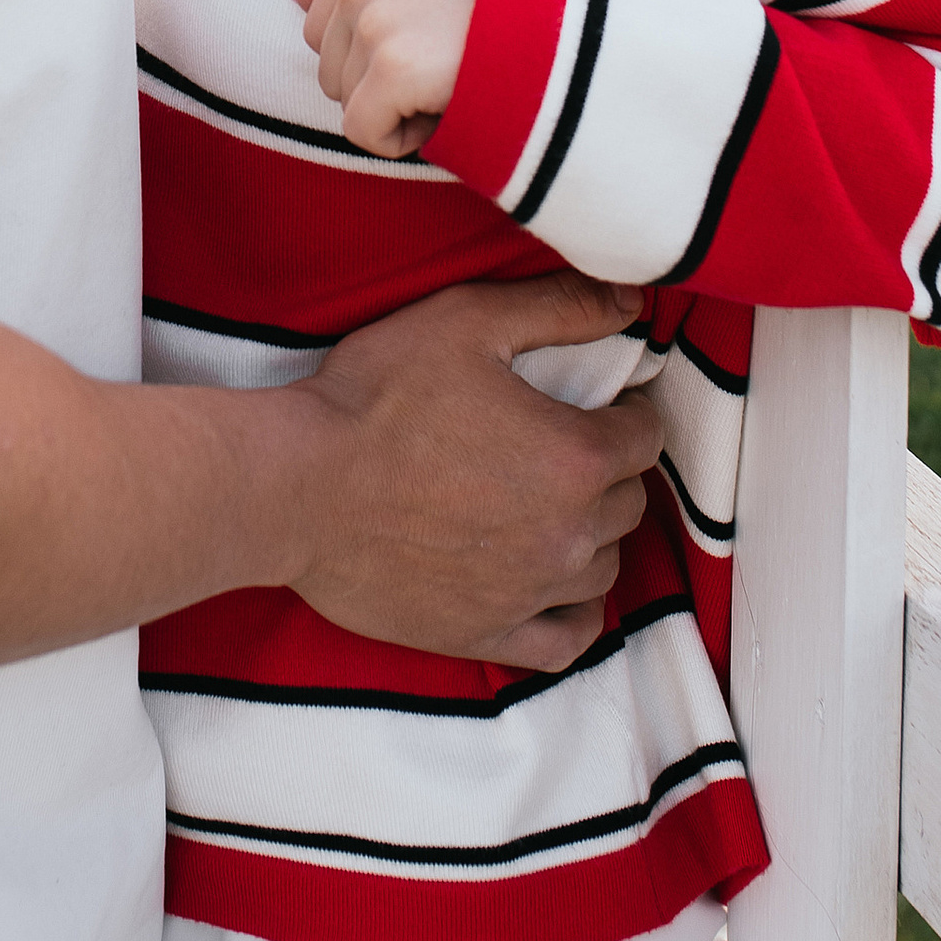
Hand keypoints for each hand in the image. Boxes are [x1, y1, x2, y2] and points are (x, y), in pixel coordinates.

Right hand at [289, 272, 662, 671]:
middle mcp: (569, 532)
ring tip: (552, 505)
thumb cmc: (377, 395)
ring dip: (592, 533)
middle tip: (564, 444)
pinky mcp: (487, 633)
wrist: (296, 486)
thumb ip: (560, 306)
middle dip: (608, 469)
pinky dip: (577, 613)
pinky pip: (568, 639)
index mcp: (576, 455)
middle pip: (628, 501)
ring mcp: (530, 592)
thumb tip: (630, 301)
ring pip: (604, 566)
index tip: (602, 401)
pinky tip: (560, 587)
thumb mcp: (468, 320)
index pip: (645, 435)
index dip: (626, 410)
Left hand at [292, 0, 487, 157]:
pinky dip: (403, 139)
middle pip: (327, 66)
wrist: (571, 34)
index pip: (323, 26)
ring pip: (343, 102)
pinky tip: (447, 103)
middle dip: (380, 80)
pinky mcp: (394, 67)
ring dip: (394, 107)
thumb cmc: (501, 10)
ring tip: (453, 75)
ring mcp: (375, 17)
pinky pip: (364, 134)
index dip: (379, 48)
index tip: (437, 32)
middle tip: (448, 60)